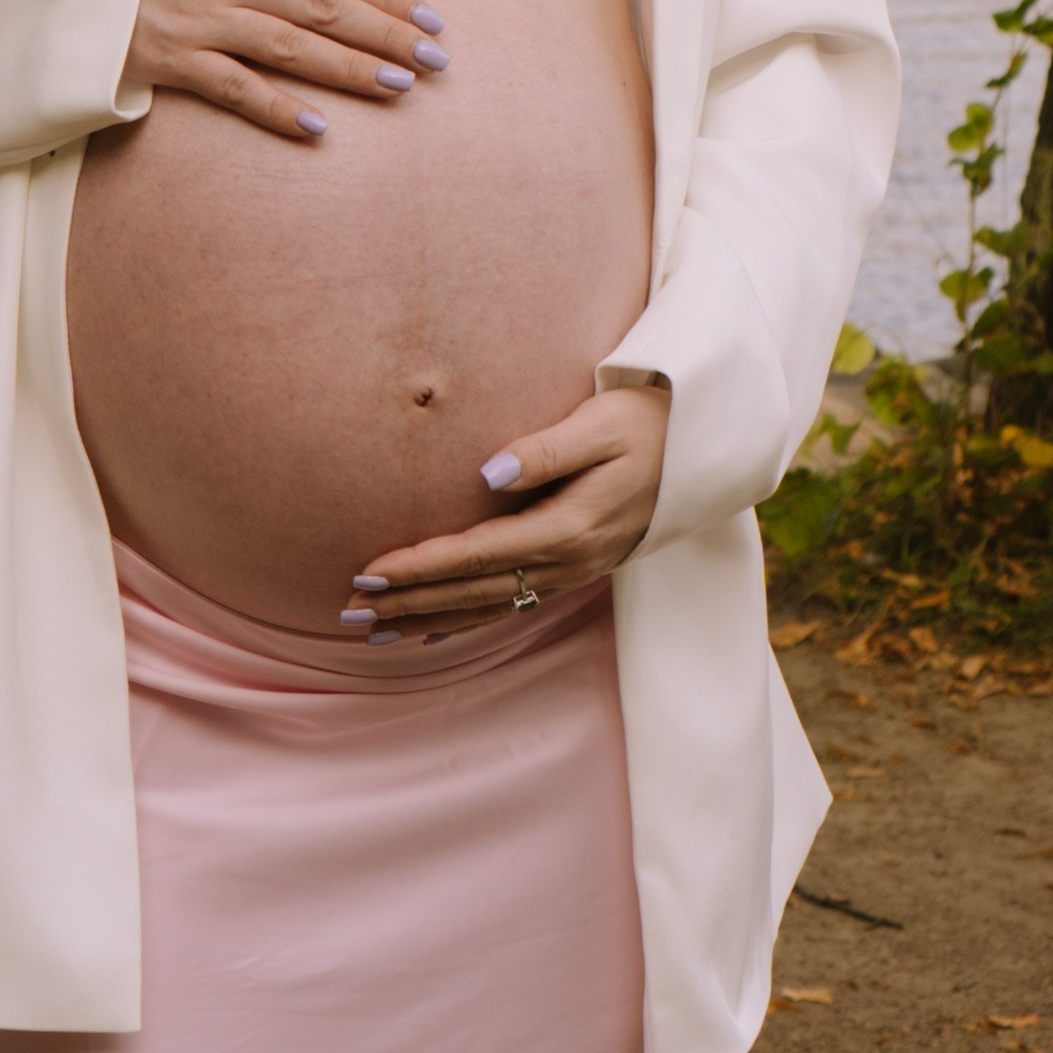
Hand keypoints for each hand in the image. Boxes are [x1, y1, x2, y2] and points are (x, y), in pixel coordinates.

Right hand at [124, 0, 446, 145]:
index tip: (429, 14)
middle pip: (323, 9)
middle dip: (387, 35)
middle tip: (438, 60)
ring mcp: (200, 21)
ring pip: (291, 49)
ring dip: (350, 70)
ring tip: (401, 87)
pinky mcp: (170, 61)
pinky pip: (233, 88)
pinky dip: (276, 109)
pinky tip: (317, 128)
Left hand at [344, 385, 671, 632]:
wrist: (701, 444)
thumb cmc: (645, 420)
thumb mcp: (598, 424)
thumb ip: (543, 451)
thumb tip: (486, 474)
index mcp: (568, 526)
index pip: (476, 554)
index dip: (420, 565)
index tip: (369, 570)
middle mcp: (568, 560)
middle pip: (474, 591)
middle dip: (409, 603)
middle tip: (350, 611)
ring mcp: (575, 571)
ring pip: (489, 606)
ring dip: (429, 619)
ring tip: (376, 632)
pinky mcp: (577, 568)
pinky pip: (512, 604)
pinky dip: (467, 620)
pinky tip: (433, 631)